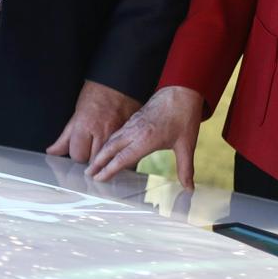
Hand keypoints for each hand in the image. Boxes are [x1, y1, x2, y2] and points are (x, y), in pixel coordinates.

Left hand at [46, 80, 141, 163]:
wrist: (120, 80)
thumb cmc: (97, 92)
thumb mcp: (77, 112)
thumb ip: (65, 136)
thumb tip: (53, 151)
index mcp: (85, 125)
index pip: (77, 155)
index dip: (76, 152)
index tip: (79, 145)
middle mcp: (102, 132)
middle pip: (92, 161)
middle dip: (89, 156)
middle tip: (90, 144)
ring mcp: (117, 134)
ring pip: (107, 159)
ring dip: (103, 156)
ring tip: (102, 144)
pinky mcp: (128, 134)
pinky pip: (121, 152)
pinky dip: (116, 152)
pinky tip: (114, 144)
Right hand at [85, 85, 202, 187]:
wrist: (182, 90)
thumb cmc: (185, 116)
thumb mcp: (187, 145)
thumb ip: (185, 169)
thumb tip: (189, 188)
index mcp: (146, 139)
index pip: (123, 158)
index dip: (109, 170)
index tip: (99, 178)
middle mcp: (136, 131)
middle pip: (111, 147)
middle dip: (98, 161)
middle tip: (88, 173)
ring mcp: (134, 123)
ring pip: (113, 138)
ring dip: (102, 151)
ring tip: (94, 162)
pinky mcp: (135, 117)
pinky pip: (118, 131)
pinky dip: (110, 140)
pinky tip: (110, 146)